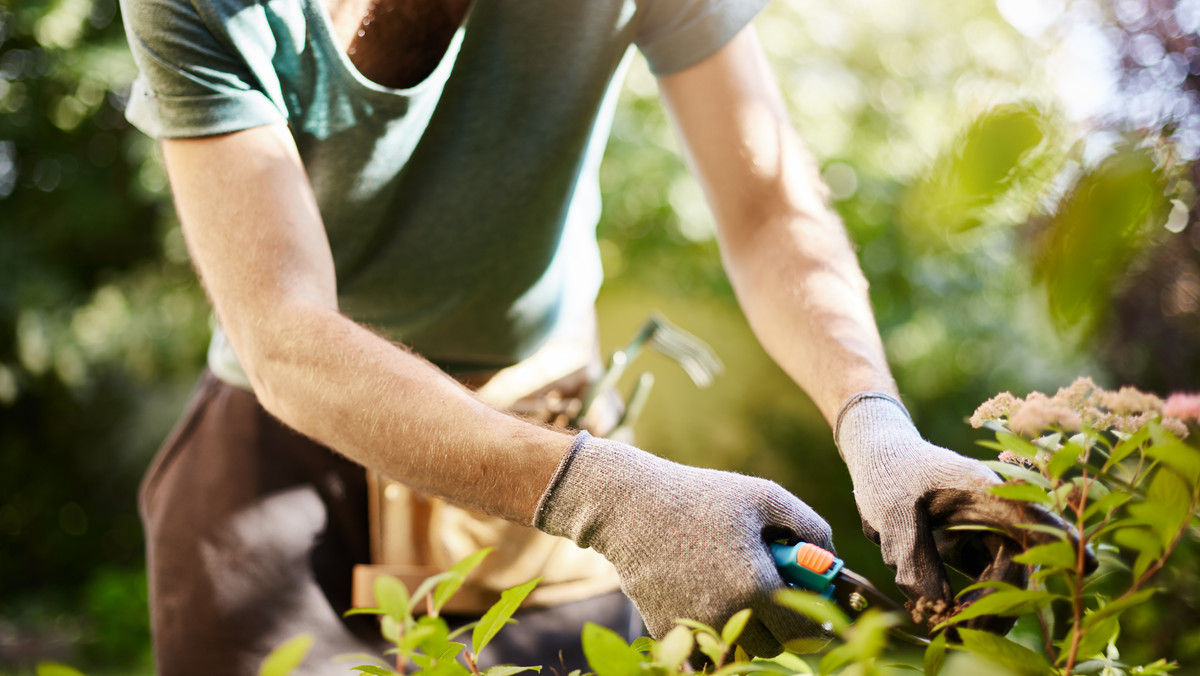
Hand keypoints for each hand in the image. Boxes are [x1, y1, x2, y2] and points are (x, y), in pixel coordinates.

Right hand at [534, 432, 832, 656]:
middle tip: (768, 589)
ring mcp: (694, 626)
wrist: (629, 505)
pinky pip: (703, 642)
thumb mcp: (763, 497)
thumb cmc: (701, 496)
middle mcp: (727, 615)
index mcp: (756, 586)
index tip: (811, 605)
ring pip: (737, 647)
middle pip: (772, 647)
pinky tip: (702, 587)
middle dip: (778, 624)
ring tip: (735, 586)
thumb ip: (809, 526)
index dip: (814, 621)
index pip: (804, 632)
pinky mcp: (667, 630)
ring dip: (746, 627)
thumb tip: (832, 558)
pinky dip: (711, 623)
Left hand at [835, 393, 1090, 633]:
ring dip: (983, 610)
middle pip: (1017, 565)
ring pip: (1004, 580)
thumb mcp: (891, 512)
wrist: (881, 458)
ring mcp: (990, 532)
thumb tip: (936, 605)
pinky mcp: (976, 547)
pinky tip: (945, 621)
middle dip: (996, 606)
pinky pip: (986, 583)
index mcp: (984, 492)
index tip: (1085, 563)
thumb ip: (912, 556)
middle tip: (958, 633)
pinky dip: (971, 605)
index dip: (1059, 540)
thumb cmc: (889, 475)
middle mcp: (998, 513)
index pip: (1030, 517)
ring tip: (948, 631)